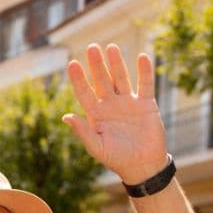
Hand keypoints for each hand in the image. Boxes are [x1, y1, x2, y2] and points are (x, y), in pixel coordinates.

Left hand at [63, 43, 168, 183]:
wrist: (142, 165)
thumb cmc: (116, 158)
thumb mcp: (96, 147)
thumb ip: (82, 131)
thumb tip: (66, 116)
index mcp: (96, 114)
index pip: (84, 92)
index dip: (79, 78)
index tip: (72, 63)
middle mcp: (110, 105)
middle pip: (102, 80)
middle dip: (97, 65)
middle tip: (92, 47)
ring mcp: (128, 103)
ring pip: (121, 78)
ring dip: (117, 63)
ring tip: (111, 47)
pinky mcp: (146, 105)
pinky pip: (146, 84)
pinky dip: (145, 72)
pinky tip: (142, 57)